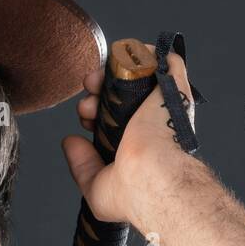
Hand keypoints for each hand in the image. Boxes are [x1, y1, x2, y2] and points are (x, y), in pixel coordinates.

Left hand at [61, 45, 199, 227]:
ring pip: (137, 75)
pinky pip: (164, 60)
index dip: (92, 113)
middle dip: (96, 91)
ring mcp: (161, 105)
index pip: (112, 119)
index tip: (84, 119)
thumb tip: (70, 142)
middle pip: (120, 95)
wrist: (151, 177)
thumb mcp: (95, 187)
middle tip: (87, 97)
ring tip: (95, 81)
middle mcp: (149, 123)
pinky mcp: (173, 88)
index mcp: (136, 145)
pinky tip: (126, 55)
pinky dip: (145, 52)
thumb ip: (81, 165)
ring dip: (112, 71)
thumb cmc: (130, 193)